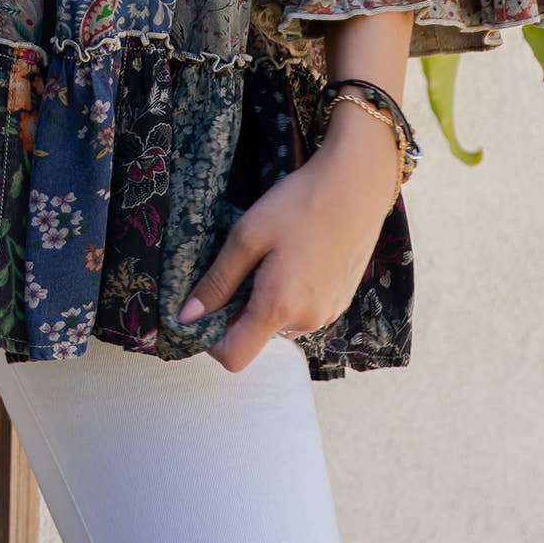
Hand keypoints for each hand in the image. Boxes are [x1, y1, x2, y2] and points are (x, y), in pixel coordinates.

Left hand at [175, 104, 401, 371]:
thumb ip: (216, 282)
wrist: (357, 185)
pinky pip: (303, 309)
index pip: (234, 357)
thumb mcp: (247, 237)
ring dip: (266, 298)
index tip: (204, 305)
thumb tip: (187, 316)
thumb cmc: (298, 205)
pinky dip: (290, 292)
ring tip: (274, 252)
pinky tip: (297, 253)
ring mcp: (328, 314)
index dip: (210, 338)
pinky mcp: (341, 301)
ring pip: (279, 321)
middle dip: (239, 308)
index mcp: (278, 309)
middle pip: (256, 335)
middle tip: (243, 261)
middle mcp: (306, 322)